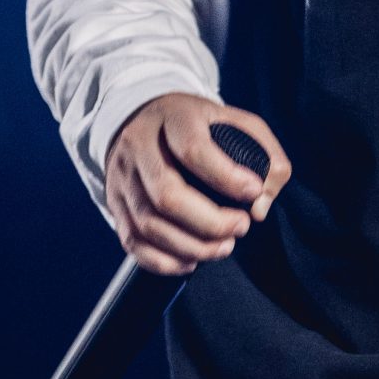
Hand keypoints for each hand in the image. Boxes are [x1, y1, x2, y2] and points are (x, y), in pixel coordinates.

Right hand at [105, 94, 290, 274]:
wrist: (142, 117)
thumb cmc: (198, 125)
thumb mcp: (234, 121)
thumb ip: (263, 153)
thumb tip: (261, 202)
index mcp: (173, 118)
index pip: (193, 149)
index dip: (227, 177)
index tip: (254, 191)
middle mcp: (139, 146)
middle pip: (167, 196)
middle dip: (210, 223)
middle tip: (241, 227)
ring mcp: (122, 176)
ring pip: (149, 225)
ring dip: (191, 246)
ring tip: (224, 247)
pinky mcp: (114, 202)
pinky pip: (132, 242)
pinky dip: (163, 261)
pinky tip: (191, 261)